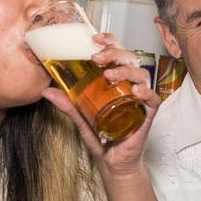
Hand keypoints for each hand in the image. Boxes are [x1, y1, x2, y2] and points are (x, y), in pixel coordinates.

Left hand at [41, 32, 160, 175]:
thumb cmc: (102, 137)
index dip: (110, 42)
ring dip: (126, 71)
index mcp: (116, 81)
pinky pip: (152, 98)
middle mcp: (130, 86)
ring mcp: (140, 99)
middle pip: (129, 59)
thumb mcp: (80, 117)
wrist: (113, 161)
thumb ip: (67, 104)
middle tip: (98, 58)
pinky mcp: (147, 113)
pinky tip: (135, 92)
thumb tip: (47, 91)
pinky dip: (145, 92)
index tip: (95, 39)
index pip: (117, 54)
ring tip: (110, 76)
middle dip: (115, 53)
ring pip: (141, 74)